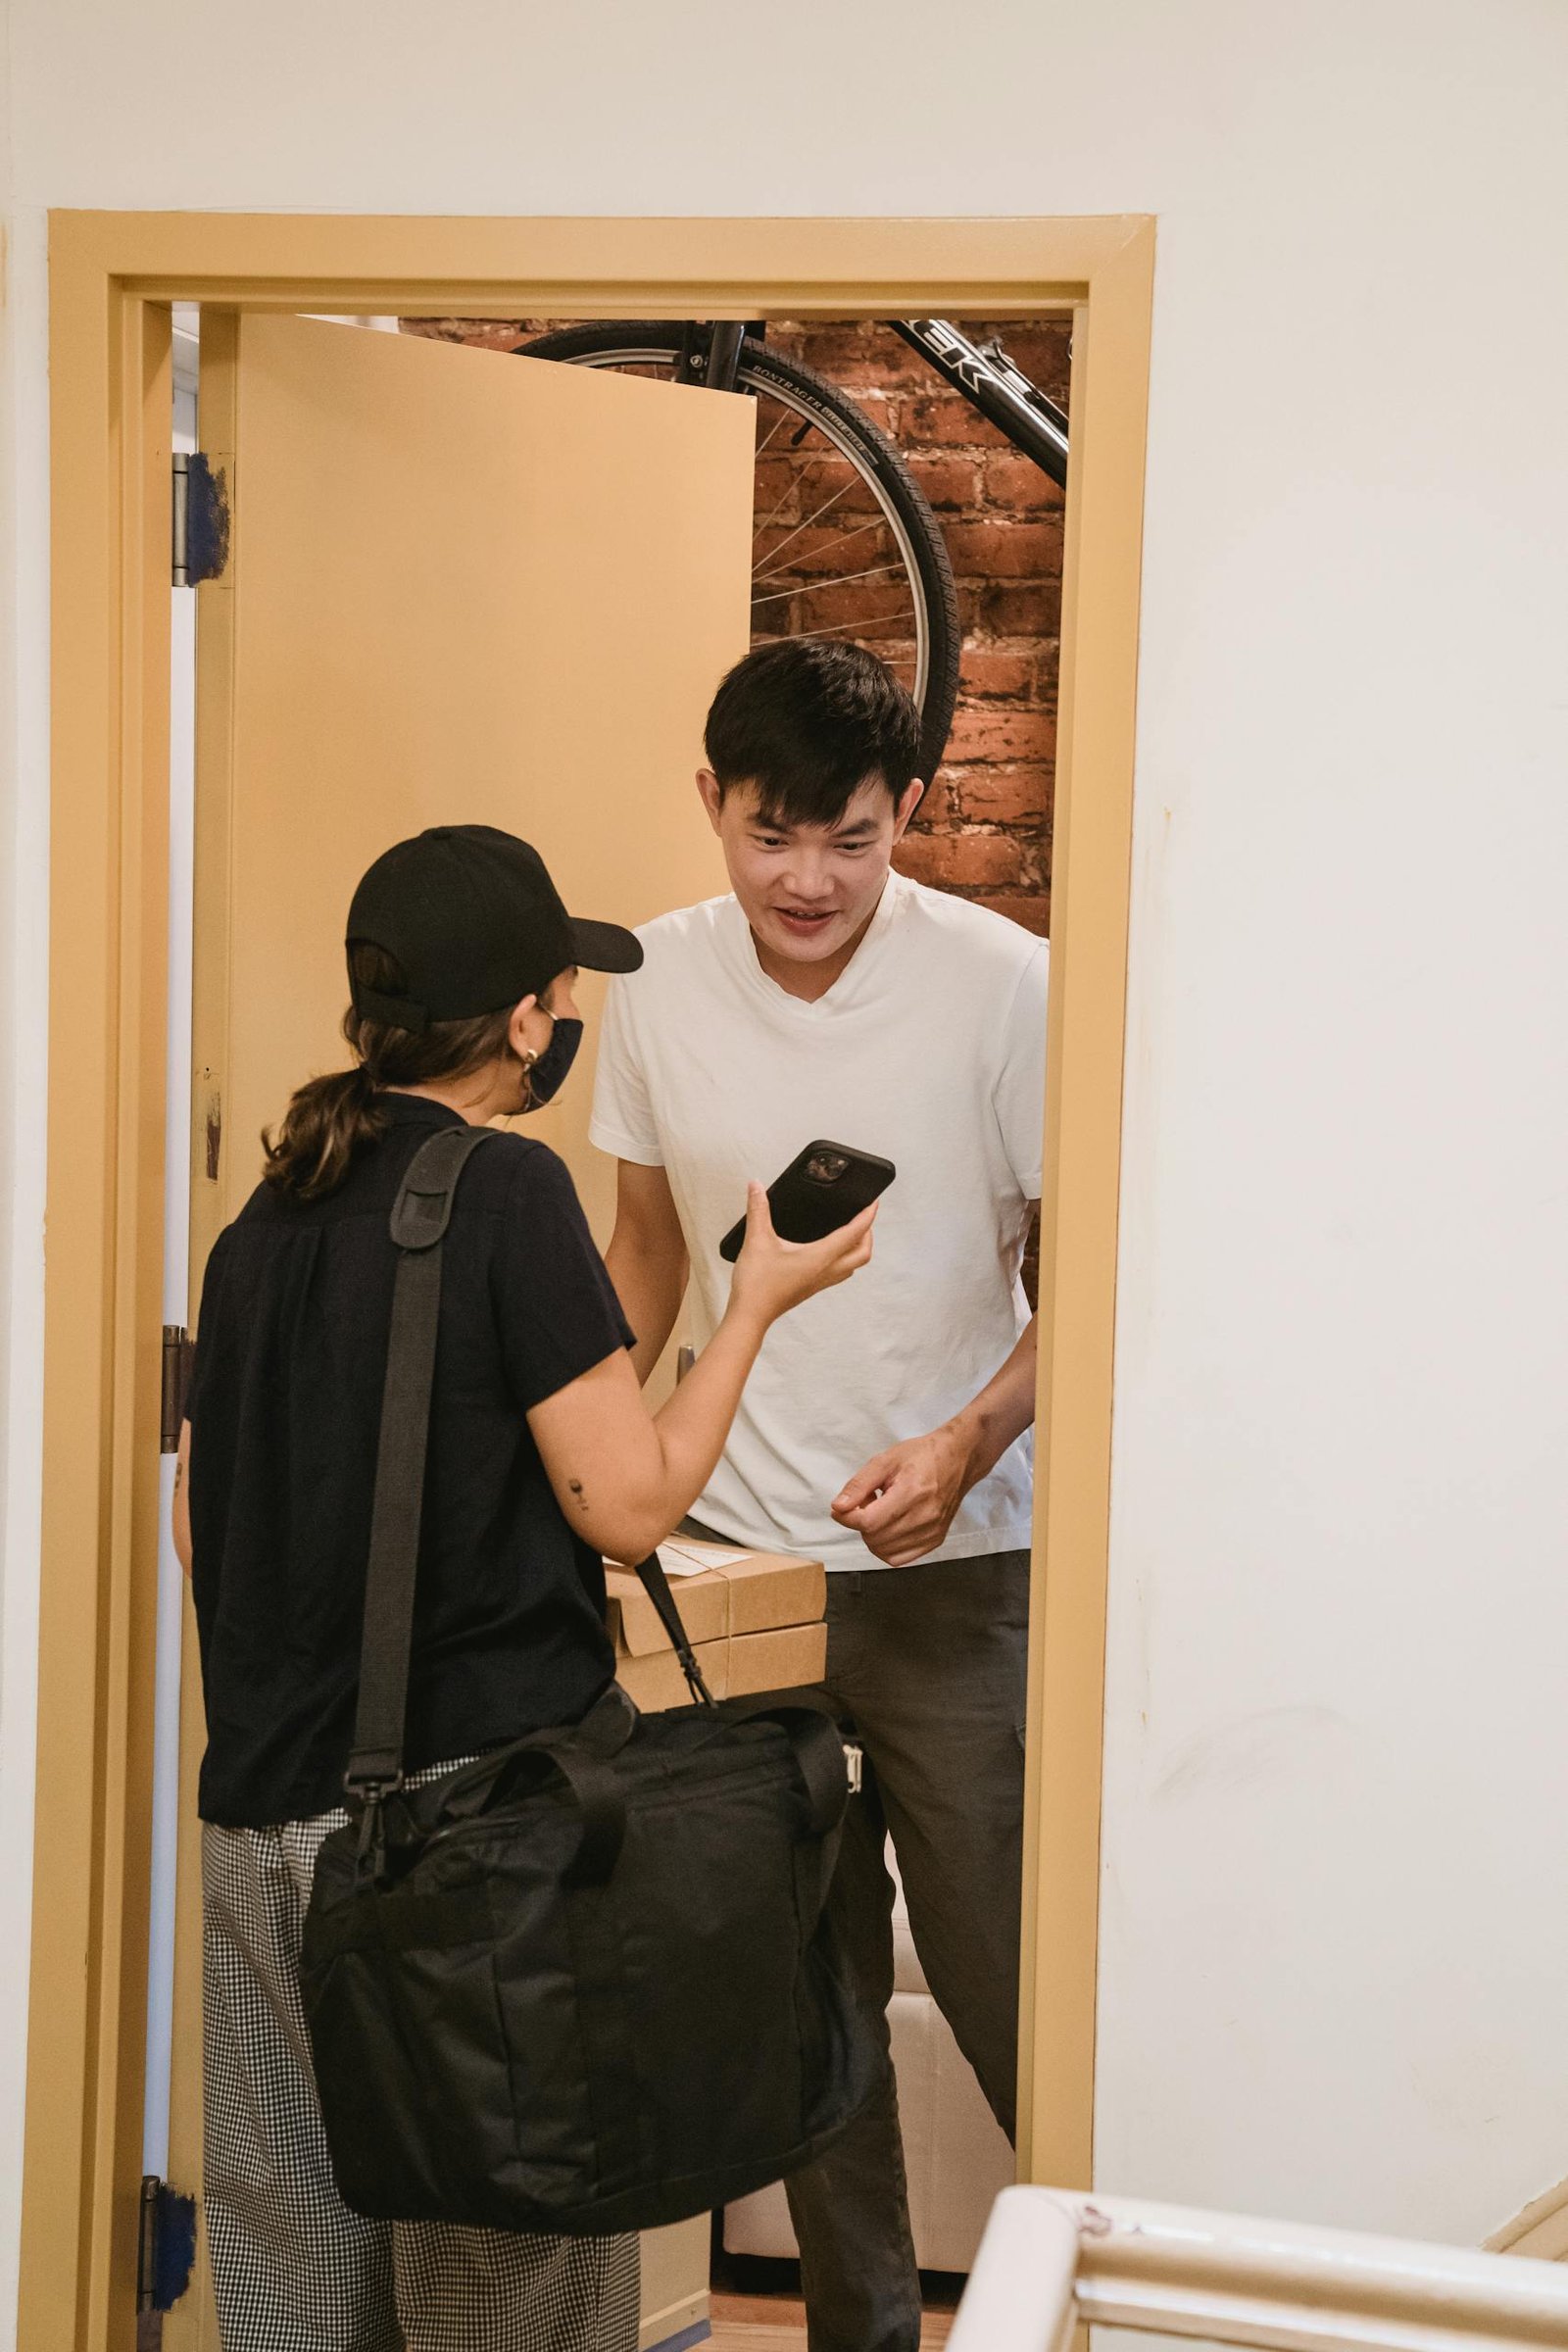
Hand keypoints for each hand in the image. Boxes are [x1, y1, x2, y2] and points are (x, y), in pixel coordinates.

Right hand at [728, 1183, 876, 1328]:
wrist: (750, 1315)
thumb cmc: (757, 1284)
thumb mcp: (757, 1240)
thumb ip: (758, 1209)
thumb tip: (756, 1186)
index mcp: (821, 1257)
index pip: (854, 1234)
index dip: (867, 1216)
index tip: (873, 1203)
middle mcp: (826, 1271)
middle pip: (863, 1254)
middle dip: (868, 1234)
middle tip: (862, 1217)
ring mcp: (820, 1282)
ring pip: (852, 1266)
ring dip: (857, 1248)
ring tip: (850, 1232)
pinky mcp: (811, 1287)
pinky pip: (838, 1273)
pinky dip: (843, 1258)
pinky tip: (827, 1251)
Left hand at [831, 1423, 977, 1566]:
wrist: (956, 1460)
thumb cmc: (921, 1456)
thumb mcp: (885, 1460)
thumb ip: (859, 1484)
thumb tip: (839, 1508)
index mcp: (911, 1492)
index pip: (868, 1522)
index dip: (847, 1517)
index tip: (841, 1508)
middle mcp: (925, 1516)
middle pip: (874, 1538)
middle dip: (861, 1523)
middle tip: (868, 1503)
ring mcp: (932, 1531)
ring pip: (884, 1551)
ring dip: (873, 1535)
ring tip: (881, 1513)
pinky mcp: (935, 1540)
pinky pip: (899, 1558)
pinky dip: (886, 1547)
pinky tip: (889, 1527)